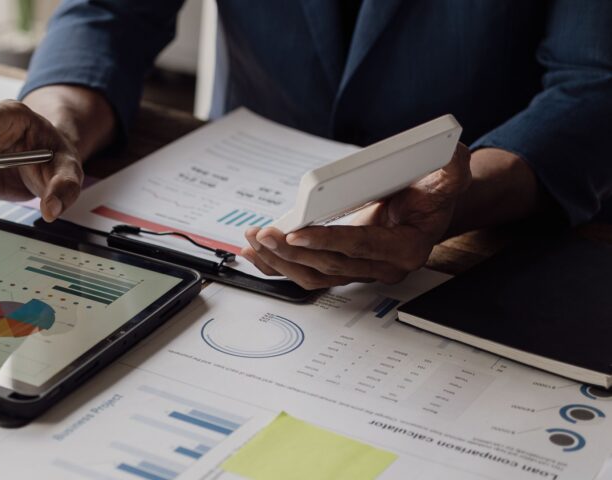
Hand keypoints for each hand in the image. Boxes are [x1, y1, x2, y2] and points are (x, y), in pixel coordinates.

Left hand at [241, 143, 471, 288]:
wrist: (429, 209)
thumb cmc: (433, 193)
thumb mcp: (449, 177)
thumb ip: (452, 171)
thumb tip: (450, 156)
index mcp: (406, 249)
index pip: (361, 248)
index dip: (328, 241)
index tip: (297, 234)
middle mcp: (382, 267)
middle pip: (330, 266)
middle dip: (292, 252)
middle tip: (263, 235)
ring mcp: (360, 271)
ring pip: (314, 275)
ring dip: (279, 262)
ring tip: (253, 242)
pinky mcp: (342, 268)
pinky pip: (307, 273)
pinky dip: (278, 265)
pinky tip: (255, 254)